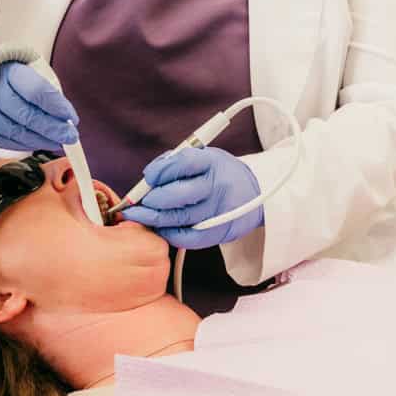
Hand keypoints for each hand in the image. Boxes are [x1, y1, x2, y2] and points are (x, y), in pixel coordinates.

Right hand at [0, 48, 78, 152]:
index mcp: (5, 70)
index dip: (56, 106)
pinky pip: (2, 141)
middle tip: (70, 136)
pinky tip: (36, 142)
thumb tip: (64, 117)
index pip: (36, 91)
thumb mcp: (24, 66)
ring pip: (15, 133)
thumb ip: (43, 88)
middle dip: (52, 129)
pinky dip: (23, 144)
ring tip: (57, 141)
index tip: (72, 117)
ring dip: (40, 140)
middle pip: (26, 116)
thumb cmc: (3, 71)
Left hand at [121, 146, 261, 248]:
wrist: (255, 195)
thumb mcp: (205, 157)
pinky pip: (186, 238)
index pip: (182, 164)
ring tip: (140, 215)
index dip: (160, 171)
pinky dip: (168, 234)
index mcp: (212, 163)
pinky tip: (159, 227)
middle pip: (178, 196)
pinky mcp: (217, 233)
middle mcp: (217, 187)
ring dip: (153, 218)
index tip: (149, 176)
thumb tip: (149, 177)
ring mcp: (218, 212)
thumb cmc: (220, 174)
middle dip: (152, 200)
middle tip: (140, 202)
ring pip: (179, 219)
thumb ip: (176, 162)